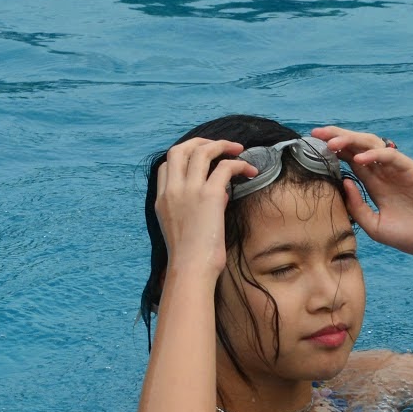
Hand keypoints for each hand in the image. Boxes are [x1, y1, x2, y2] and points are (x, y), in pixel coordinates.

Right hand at [155, 137, 254, 276]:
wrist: (191, 269)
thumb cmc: (190, 258)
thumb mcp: (185, 227)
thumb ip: (197, 207)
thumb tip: (221, 193)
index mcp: (162, 199)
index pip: (166, 165)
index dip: (184, 158)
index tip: (202, 163)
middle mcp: (172, 190)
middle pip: (179, 149)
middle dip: (200, 142)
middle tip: (219, 147)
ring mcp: (189, 190)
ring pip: (202, 151)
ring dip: (222, 145)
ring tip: (239, 150)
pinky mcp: (209, 195)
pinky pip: (225, 167)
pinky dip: (239, 164)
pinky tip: (250, 171)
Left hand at [313, 126, 412, 268]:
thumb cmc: (412, 237)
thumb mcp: (375, 226)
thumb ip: (356, 206)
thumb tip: (342, 182)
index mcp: (374, 185)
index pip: (349, 161)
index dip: (330, 152)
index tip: (310, 148)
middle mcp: (384, 173)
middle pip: (356, 147)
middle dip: (335, 138)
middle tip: (314, 133)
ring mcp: (398, 169)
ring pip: (372, 144)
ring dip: (351, 140)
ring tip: (330, 142)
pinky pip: (391, 155)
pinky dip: (375, 154)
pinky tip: (359, 158)